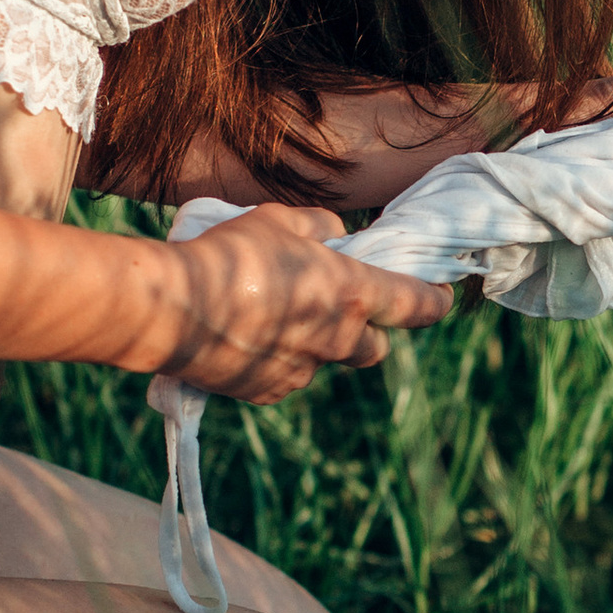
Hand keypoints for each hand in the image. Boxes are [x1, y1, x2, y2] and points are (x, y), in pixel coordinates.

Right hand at [161, 203, 449, 403]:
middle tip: (341, 307)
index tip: (441, 297)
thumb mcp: (277, 220)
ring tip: (272, 315)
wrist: (171, 310)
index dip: (434, 300)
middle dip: (368, 331)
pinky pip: (287, 376)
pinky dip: (277, 360)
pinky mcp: (269, 392)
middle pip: (377, 347)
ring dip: (314, 343)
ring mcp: (303, 371)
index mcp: (349, 293)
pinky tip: (245, 336)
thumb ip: (317, 226)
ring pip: (325, 361)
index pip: (414, 303)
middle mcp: (336, 340)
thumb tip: (335, 234)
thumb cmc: (227, 255)